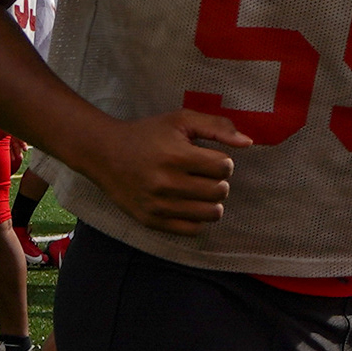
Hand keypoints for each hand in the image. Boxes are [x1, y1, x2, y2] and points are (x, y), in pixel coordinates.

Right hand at [89, 107, 251, 233]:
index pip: (224, 167)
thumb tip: (248, 143)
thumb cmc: (147, 134)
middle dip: (219, 181)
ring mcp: (157, 205)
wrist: (103, 153)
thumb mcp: (180, 121)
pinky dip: (197, 218)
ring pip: (211, 214)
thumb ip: (217, 126)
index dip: (223, 162)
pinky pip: (192, 230)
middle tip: (204, 175)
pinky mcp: (151, 220)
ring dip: (212, 202)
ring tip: (199, 190)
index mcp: (175, 156)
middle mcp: (166, 183)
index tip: (209, 159)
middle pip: (220, 191)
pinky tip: (188, 204)